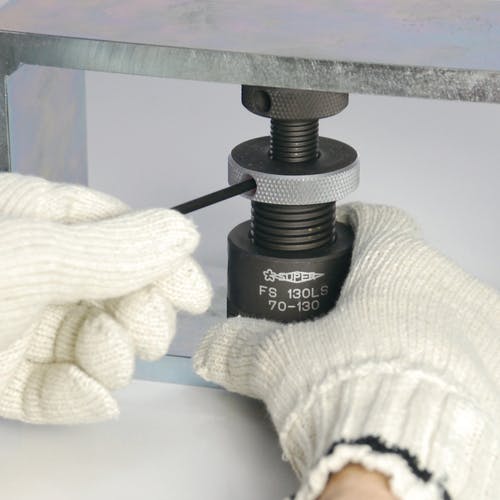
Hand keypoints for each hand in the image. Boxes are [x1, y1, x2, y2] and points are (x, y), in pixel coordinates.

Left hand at [0, 173, 211, 423]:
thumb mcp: (31, 259)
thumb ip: (112, 249)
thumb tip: (183, 233)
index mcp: (37, 221)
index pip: (122, 233)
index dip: (163, 264)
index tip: (193, 296)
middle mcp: (34, 271)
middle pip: (116, 292)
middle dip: (140, 316)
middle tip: (141, 327)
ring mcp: (17, 325)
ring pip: (93, 342)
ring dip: (112, 358)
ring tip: (102, 359)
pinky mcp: (1, 377)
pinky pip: (55, 389)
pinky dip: (78, 397)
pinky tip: (86, 394)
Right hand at [194, 203, 499, 499]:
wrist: (407, 472)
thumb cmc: (353, 397)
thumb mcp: (282, 364)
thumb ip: (243, 345)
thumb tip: (216, 346)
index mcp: (400, 267)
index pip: (379, 221)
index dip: (354, 224)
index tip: (343, 232)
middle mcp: (454, 291)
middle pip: (413, 269)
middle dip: (381, 288)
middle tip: (354, 317)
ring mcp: (488, 335)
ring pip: (446, 312)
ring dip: (418, 328)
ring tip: (385, 358)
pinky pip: (474, 357)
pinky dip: (446, 366)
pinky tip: (419, 389)